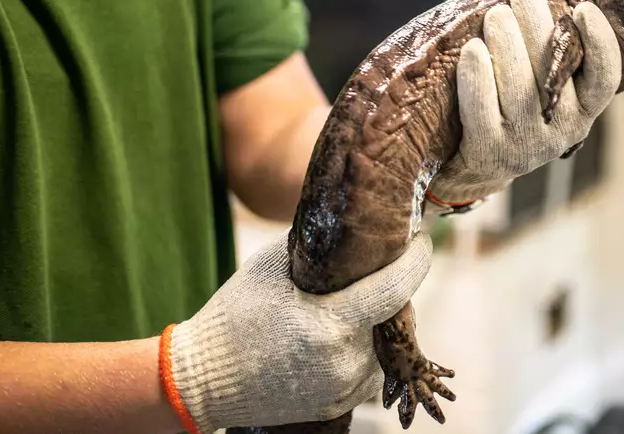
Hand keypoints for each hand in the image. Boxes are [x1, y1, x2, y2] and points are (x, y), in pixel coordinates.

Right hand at [159, 230, 432, 432]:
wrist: (201, 380)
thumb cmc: (234, 316)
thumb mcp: (271, 268)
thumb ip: (316, 247)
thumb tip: (349, 218)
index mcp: (332, 323)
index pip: (396, 289)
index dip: (416, 262)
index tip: (422, 242)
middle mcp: (345, 360)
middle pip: (394, 316)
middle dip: (391, 290)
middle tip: (377, 269)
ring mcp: (344, 387)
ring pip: (383, 344)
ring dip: (377, 322)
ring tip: (348, 304)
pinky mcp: (339, 404)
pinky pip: (368, 368)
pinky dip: (362, 348)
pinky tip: (337, 333)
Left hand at [428, 0, 621, 204]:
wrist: (480, 165)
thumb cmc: (518, 108)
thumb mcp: (548, 89)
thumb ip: (554, 55)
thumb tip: (545, 1)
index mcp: (585, 110)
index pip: (604, 77)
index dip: (599, 42)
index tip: (583, 9)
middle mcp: (562, 130)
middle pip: (553, 71)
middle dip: (536, 25)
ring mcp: (526, 144)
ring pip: (518, 86)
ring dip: (506, 42)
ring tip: (496, 15)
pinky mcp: (489, 151)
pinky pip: (482, 107)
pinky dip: (477, 75)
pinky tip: (472, 49)